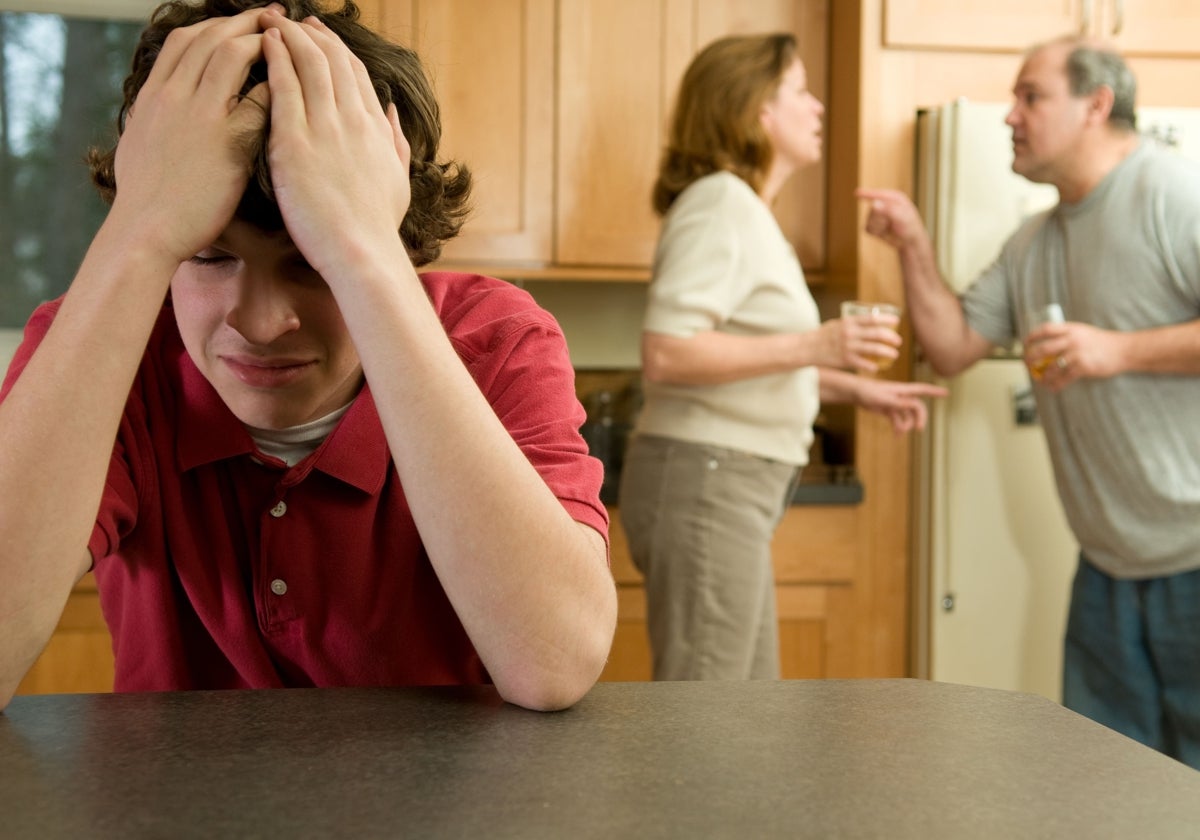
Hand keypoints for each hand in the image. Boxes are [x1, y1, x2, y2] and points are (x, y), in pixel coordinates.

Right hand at [111, 7, 271, 262]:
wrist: (145, 232)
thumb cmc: (145, 200)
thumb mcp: (138, 145)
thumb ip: (155, 119)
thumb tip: (160, 106)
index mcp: (152, 96)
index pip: (184, 41)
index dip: (216, 26)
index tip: (240, 24)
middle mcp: (172, 96)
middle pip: (210, 37)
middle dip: (246, 21)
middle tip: (275, 15)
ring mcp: (197, 115)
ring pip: (230, 54)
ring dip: (263, 41)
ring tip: (290, 39)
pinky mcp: (224, 140)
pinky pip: (255, 98)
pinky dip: (275, 86)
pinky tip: (294, 86)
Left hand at [259, 10, 411, 278]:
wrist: (361, 253)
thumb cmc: (375, 227)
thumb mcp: (397, 180)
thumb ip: (395, 141)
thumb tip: (391, 110)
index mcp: (374, 130)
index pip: (356, 75)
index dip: (337, 48)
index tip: (320, 34)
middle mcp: (353, 122)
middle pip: (333, 61)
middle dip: (311, 34)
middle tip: (291, 18)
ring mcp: (325, 130)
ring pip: (309, 65)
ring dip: (290, 36)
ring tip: (271, 20)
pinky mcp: (296, 144)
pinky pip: (284, 89)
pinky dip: (275, 60)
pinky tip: (264, 44)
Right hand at [812, 313, 902, 372]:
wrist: (807, 348)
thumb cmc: (823, 335)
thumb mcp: (837, 323)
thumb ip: (852, 323)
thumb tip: (868, 321)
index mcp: (848, 322)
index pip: (872, 319)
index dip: (887, 320)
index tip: (897, 322)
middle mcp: (850, 333)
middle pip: (877, 334)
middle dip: (891, 337)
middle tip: (898, 341)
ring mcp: (848, 347)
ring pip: (874, 349)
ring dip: (887, 352)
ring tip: (894, 354)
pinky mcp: (845, 360)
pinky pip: (864, 364)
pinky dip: (872, 366)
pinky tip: (876, 367)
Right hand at [855, 187, 930, 251]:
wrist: (909, 242)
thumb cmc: (910, 227)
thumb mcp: (903, 217)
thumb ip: (888, 210)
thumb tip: (874, 203)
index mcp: (893, 198)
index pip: (878, 195)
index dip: (867, 194)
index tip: (857, 193)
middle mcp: (884, 204)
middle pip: (873, 210)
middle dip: (882, 218)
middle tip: (894, 223)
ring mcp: (877, 215)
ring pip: (869, 220)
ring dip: (880, 226)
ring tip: (890, 227)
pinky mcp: (872, 225)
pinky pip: (867, 228)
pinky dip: (876, 232)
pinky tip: (885, 232)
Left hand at [855, 379, 947, 433]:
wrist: (855, 393)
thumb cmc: (868, 392)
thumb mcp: (883, 398)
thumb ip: (898, 402)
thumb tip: (913, 405)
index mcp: (903, 390)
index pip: (922, 389)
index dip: (935, 391)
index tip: (947, 393)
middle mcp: (901, 396)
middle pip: (917, 407)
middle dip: (920, 418)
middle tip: (919, 429)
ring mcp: (895, 403)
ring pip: (908, 416)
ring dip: (906, 425)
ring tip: (900, 433)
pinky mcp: (889, 409)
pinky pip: (898, 419)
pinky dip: (898, 427)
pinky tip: (896, 435)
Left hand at [1024, 321, 1125, 391]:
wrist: (1124, 350)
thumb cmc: (1103, 342)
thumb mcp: (1084, 332)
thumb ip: (1068, 335)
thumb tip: (1049, 344)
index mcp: (1071, 329)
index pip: (1046, 329)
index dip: (1032, 336)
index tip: (1025, 343)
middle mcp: (1073, 340)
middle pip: (1043, 349)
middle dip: (1031, 358)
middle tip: (1026, 364)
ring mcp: (1077, 353)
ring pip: (1052, 367)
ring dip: (1043, 376)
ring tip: (1040, 380)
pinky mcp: (1084, 367)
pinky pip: (1064, 378)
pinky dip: (1056, 384)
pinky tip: (1053, 388)